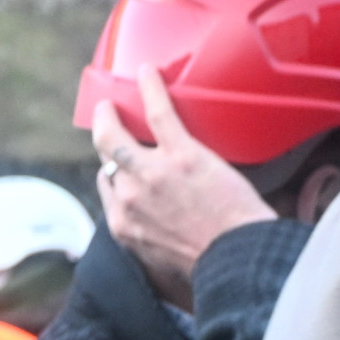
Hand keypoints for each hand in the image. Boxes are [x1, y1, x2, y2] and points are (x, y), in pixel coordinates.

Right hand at [93, 65, 273, 307]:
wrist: (236, 261)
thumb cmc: (212, 268)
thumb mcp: (168, 266)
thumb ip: (156, 246)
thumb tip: (165, 243)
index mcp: (124, 226)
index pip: (108, 190)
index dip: (113, 175)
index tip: (121, 167)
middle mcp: (128, 197)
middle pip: (105, 158)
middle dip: (103, 137)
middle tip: (107, 121)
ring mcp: (149, 174)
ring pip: (116, 137)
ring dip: (112, 115)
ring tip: (116, 99)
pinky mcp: (180, 155)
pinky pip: (158, 114)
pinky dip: (151, 89)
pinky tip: (147, 71)